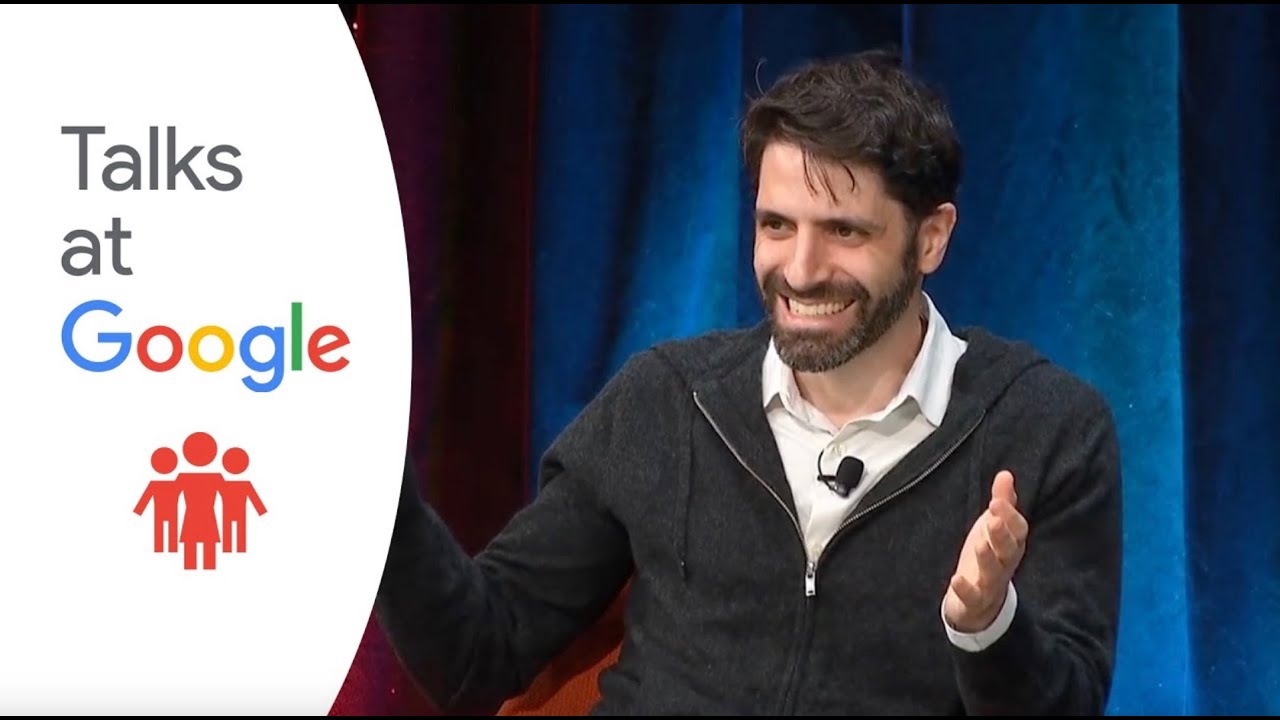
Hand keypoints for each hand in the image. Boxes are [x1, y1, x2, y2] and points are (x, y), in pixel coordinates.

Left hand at [943, 470, 1027, 632]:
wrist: (981, 601)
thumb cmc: (989, 555)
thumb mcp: (994, 527)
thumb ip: (1002, 502)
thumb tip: (1005, 474)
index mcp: (1012, 544)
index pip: (1018, 530)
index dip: (1009, 516)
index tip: (997, 501)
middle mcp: (1005, 563)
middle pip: (1008, 550)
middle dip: (1001, 535)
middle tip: (993, 519)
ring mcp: (991, 582)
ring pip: (994, 572)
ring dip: (988, 559)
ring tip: (979, 545)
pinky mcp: (975, 600)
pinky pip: (973, 597)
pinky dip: (965, 589)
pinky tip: (956, 579)